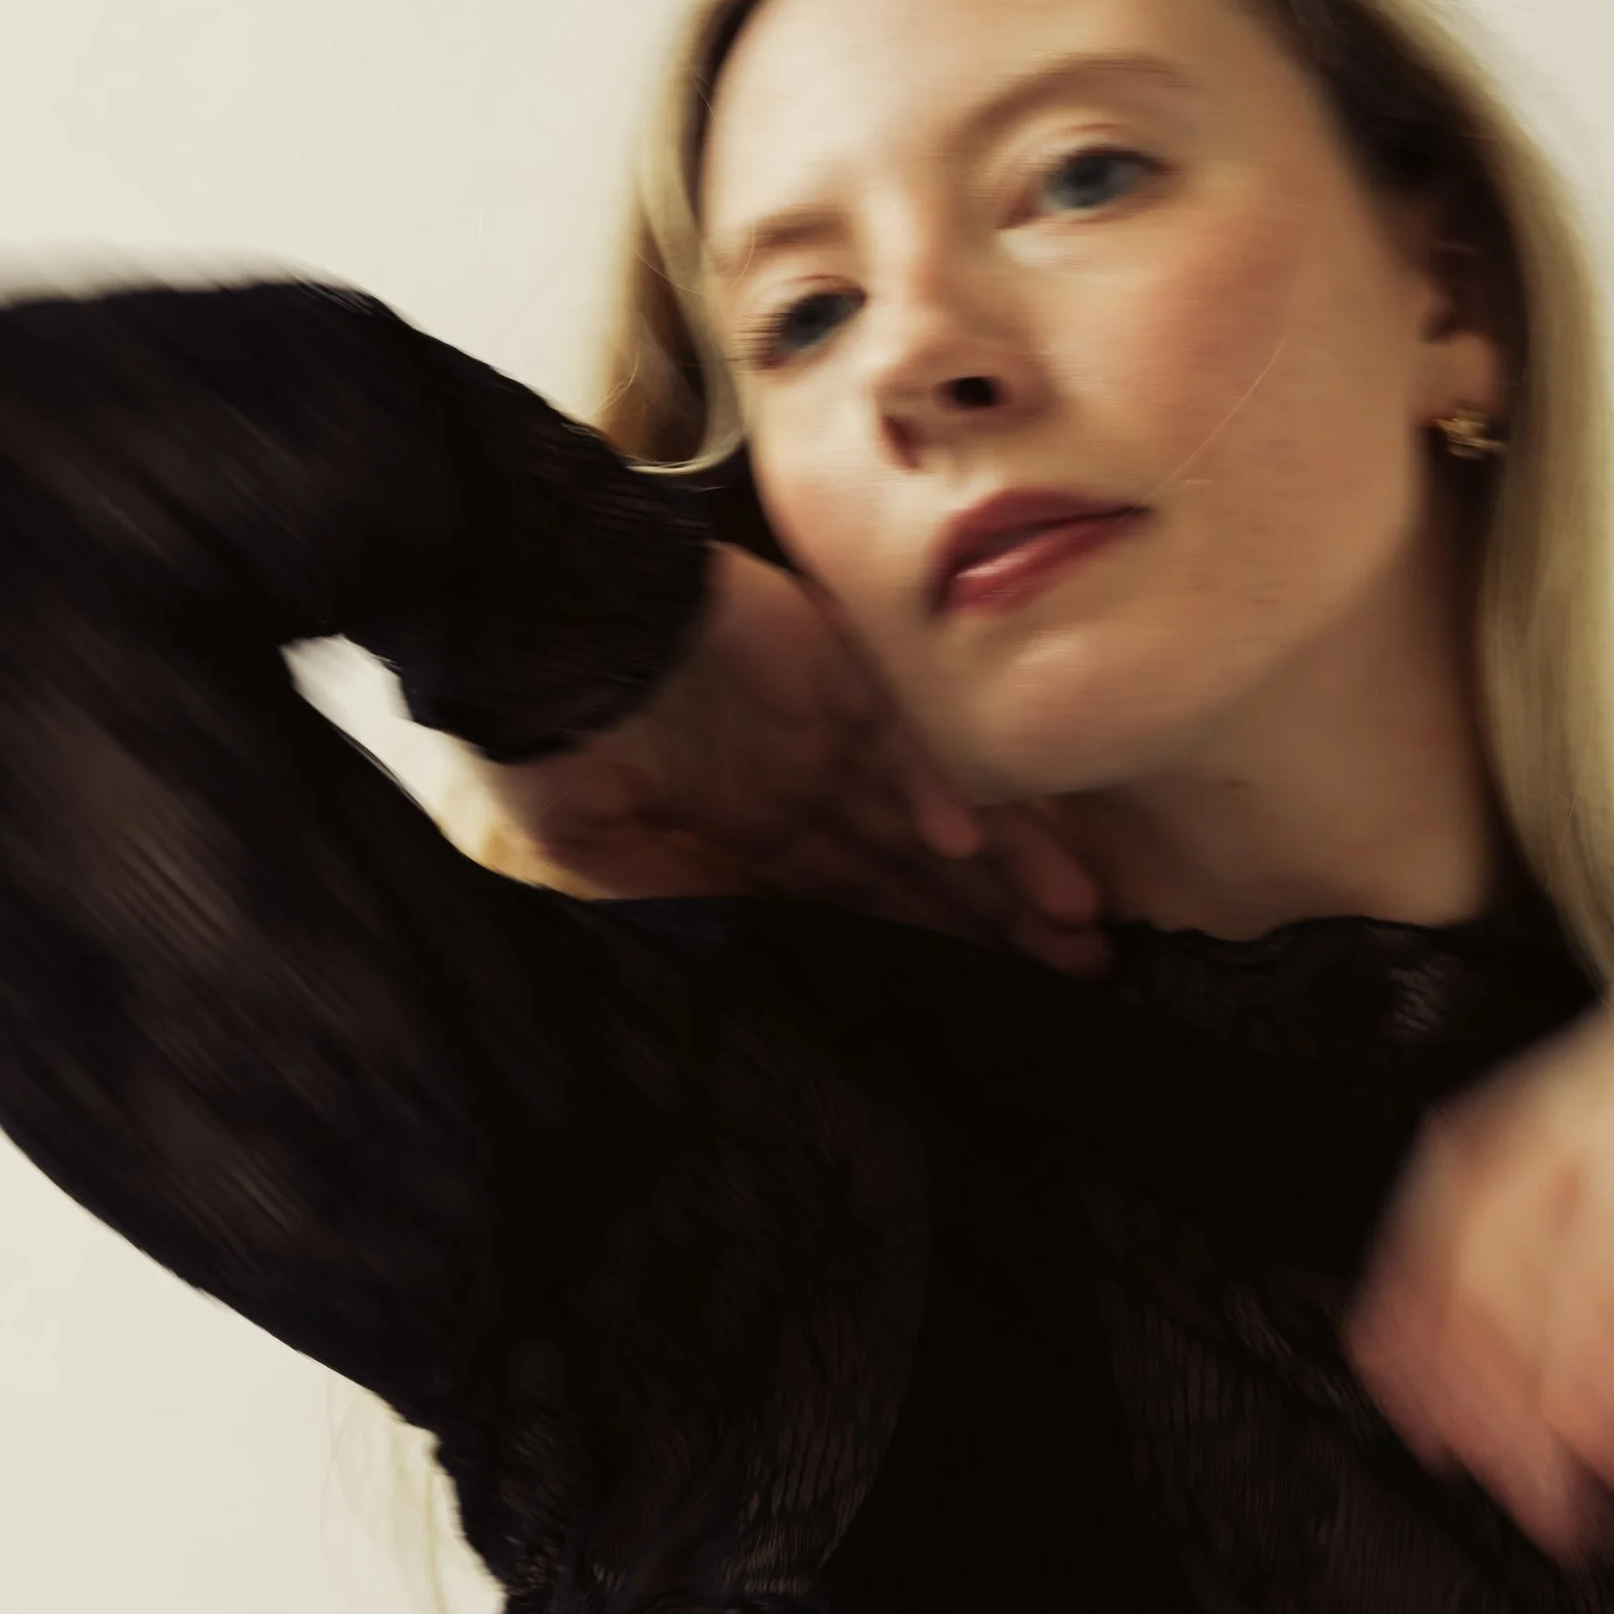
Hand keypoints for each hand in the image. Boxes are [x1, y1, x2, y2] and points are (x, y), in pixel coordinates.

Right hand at [472, 544, 1111, 974]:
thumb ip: (683, 899)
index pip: (865, 895)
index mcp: (753, 823)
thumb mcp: (599, 848)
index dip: (935, 941)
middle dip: (1001, 919)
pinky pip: (891, 736)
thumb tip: (750, 964)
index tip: (1004, 994)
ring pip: (932, 806)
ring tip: (1079, 924)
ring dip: (1006, 864)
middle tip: (1087, 973)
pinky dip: (928, 787)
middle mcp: (804, 778)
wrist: (526, 619)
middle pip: (922, 862)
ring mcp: (821, 722)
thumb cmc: (543, 732)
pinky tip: (968, 842)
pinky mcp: (823, 668)